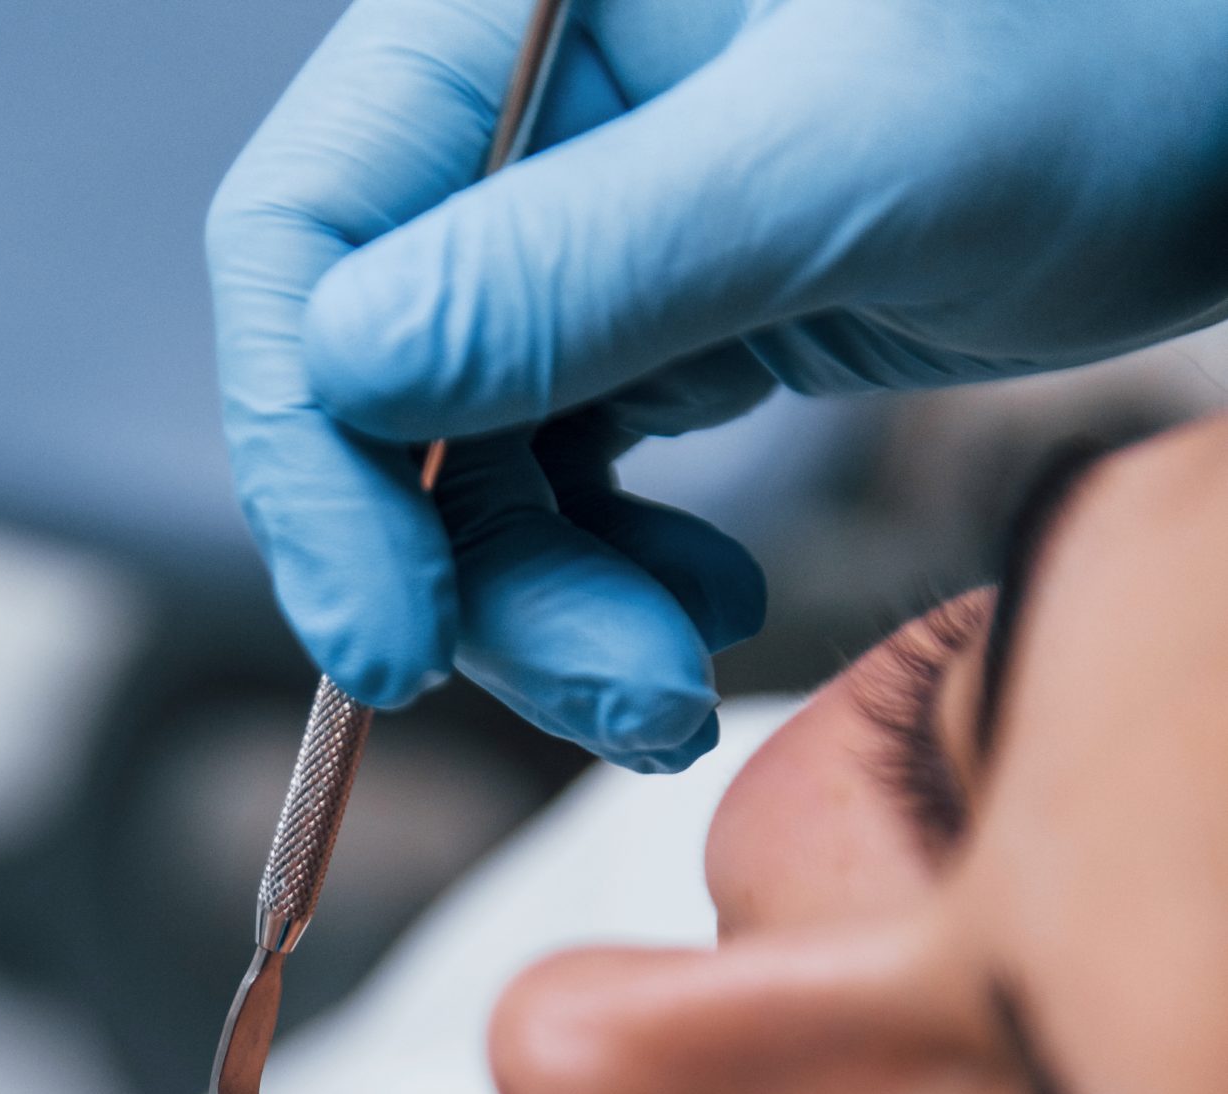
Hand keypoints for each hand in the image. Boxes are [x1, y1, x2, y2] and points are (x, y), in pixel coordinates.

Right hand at [209, 0, 1227, 763]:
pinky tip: (705, 611)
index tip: (386, 643)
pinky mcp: (665, 304)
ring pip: (476, 464)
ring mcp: (591, 215)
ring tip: (672, 693)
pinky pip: (569, 476)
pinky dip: (615, 577)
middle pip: (385, 387)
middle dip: (479, 577)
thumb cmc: (1119, 43)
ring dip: (555, 611)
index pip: (308, 231)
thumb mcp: (847, 159)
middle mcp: (530, 106)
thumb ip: (586, 260)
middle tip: (614, 695)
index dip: (319, 461)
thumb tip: (346, 373)